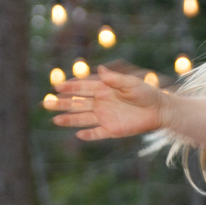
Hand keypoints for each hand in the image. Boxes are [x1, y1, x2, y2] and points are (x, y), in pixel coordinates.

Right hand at [44, 65, 166, 140]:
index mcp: (104, 89)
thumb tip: (100, 69)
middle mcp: (101, 103)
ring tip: (54, 119)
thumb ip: (115, 79)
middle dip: (62, 103)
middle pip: (77, 104)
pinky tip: (79, 135)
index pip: (83, 88)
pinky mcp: (112, 130)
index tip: (56, 87)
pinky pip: (97, 133)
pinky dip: (89, 134)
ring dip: (69, 119)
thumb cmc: (147, 93)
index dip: (70, 88)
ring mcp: (105, 117)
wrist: (160, 110)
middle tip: (46, 103)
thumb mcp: (131, 84)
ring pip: (82, 119)